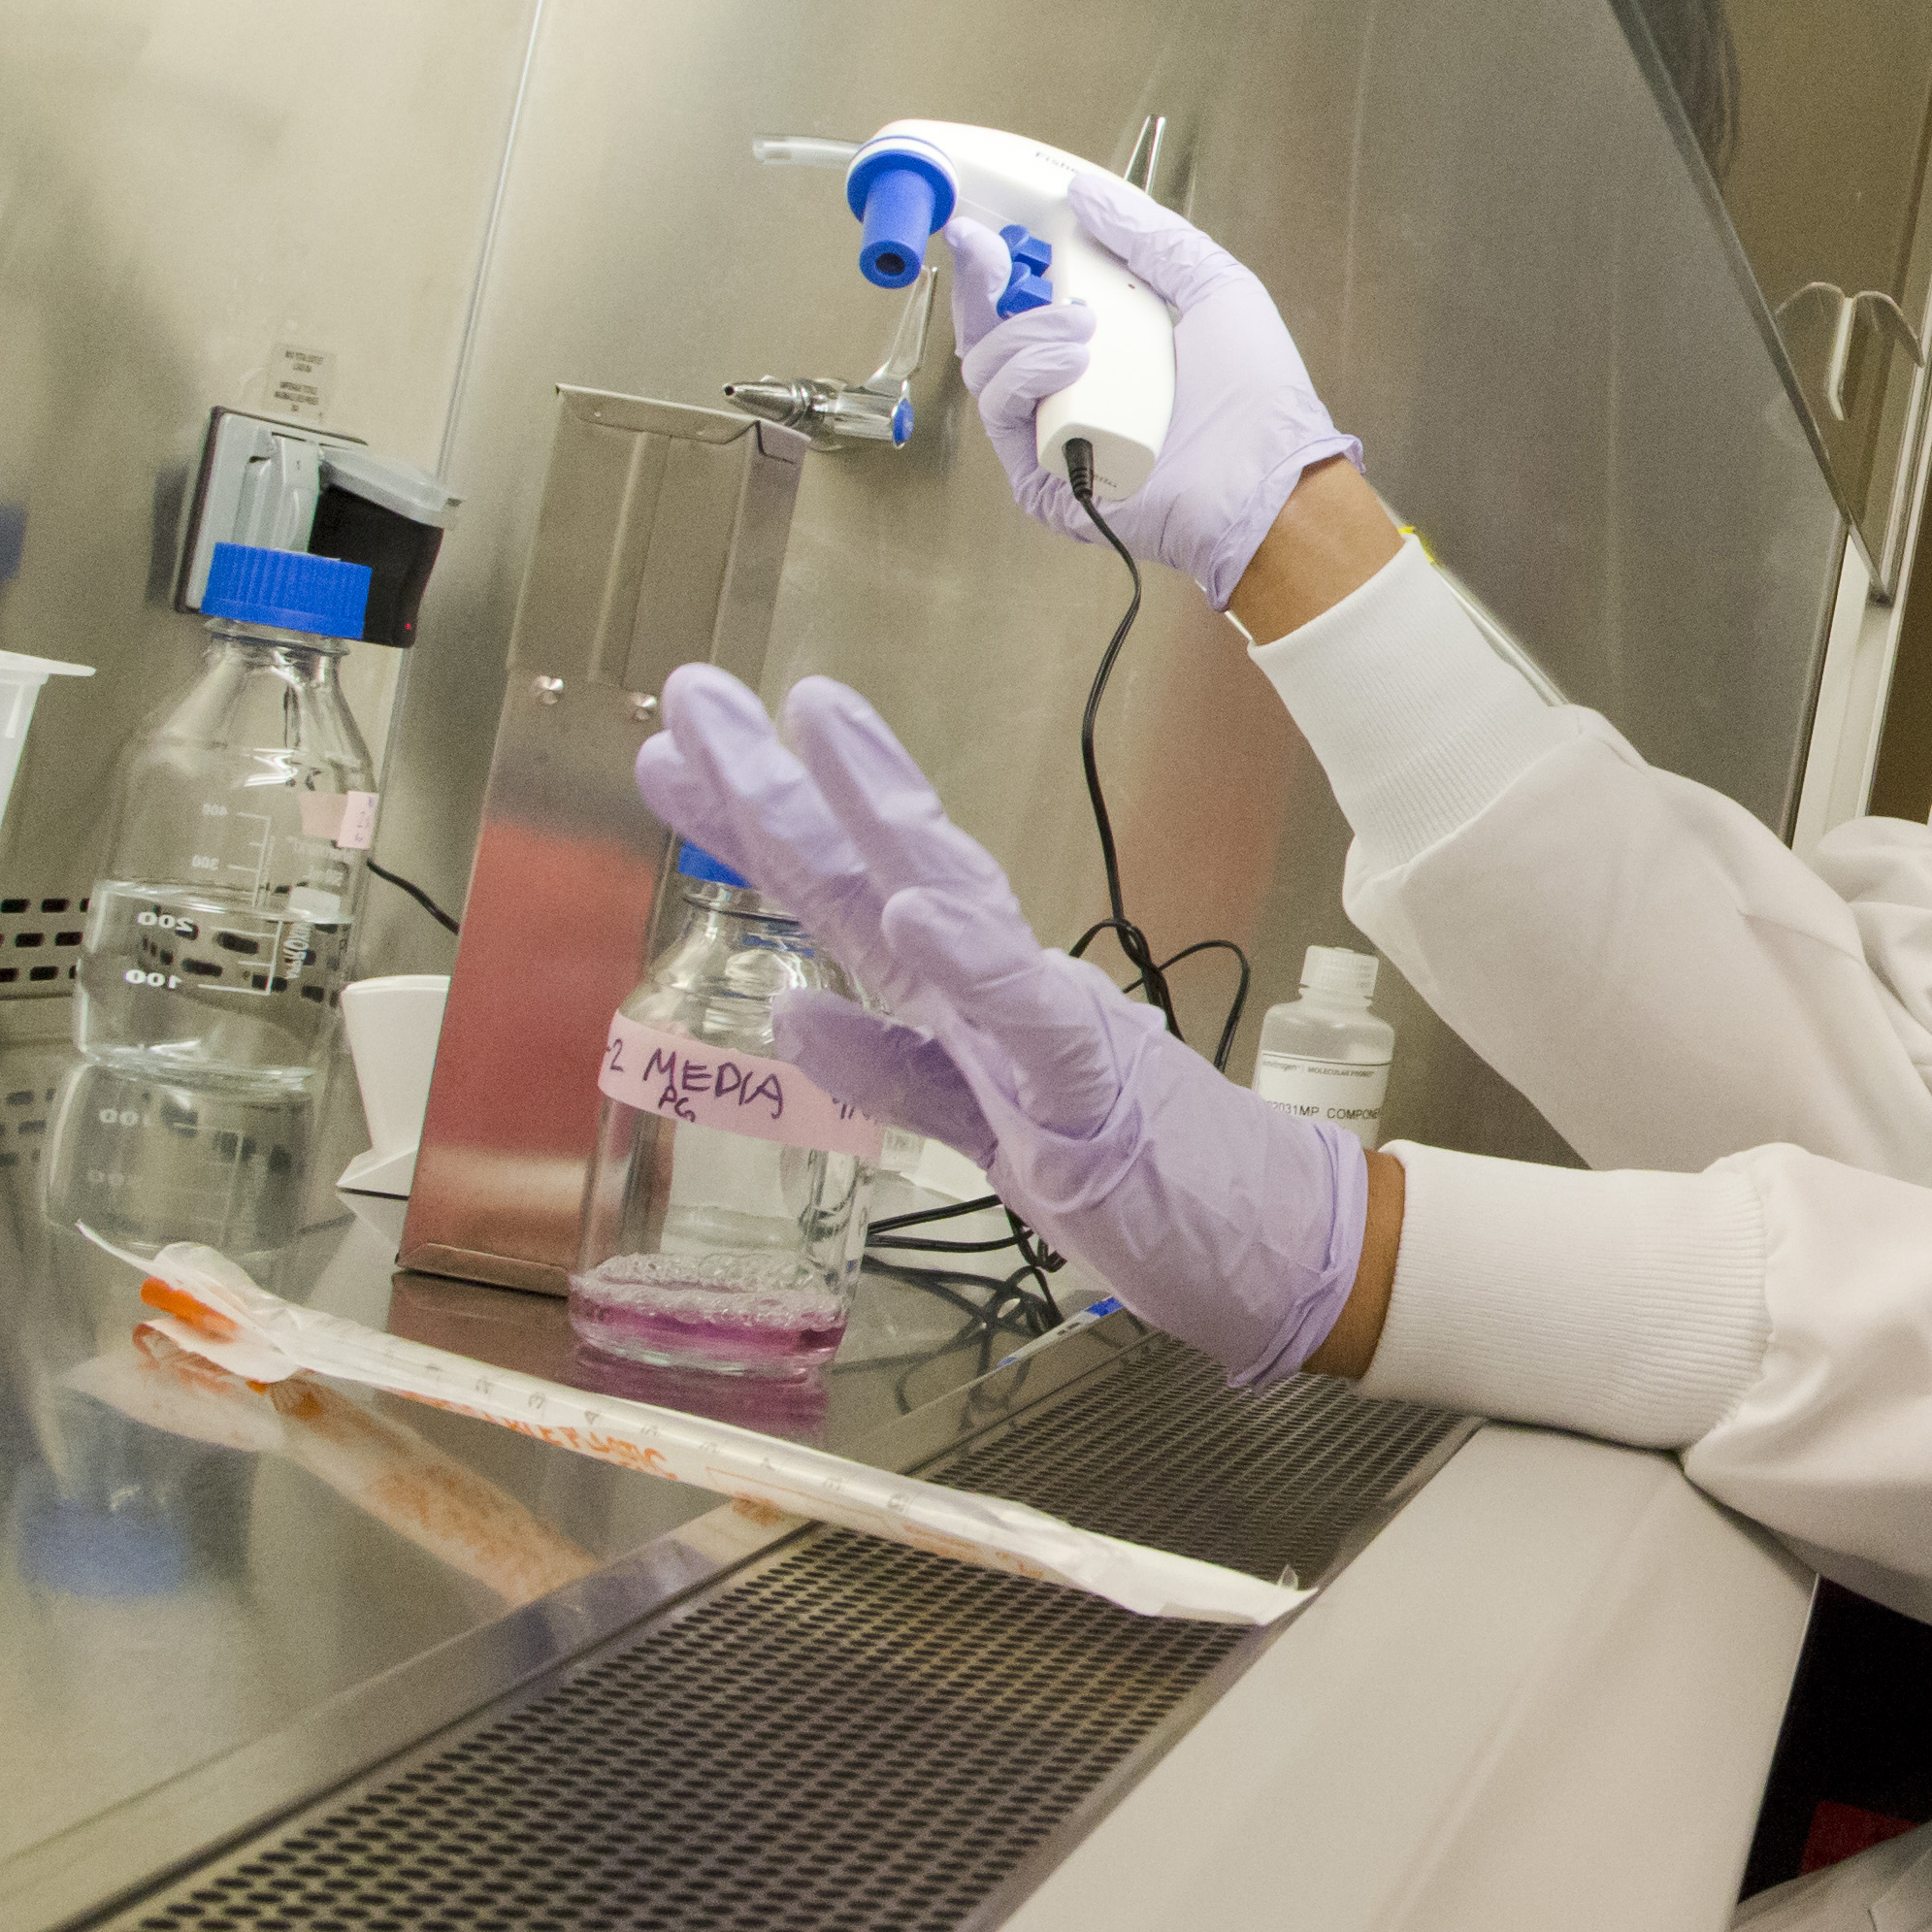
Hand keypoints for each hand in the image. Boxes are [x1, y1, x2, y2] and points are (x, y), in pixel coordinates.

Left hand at [632, 667, 1367, 1381]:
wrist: (1260, 1241)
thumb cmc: (1134, 1174)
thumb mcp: (979, 1127)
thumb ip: (888, 1069)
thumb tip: (784, 1013)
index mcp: (954, 1000)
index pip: (838, 894)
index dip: (754, 822)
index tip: (671, 747)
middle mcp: (991, 988)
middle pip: (873, 871)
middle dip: (780, 781)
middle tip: (694, 690)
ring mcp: (1043, 1028)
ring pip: (953, 902)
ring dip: (883, 815)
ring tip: (815, 726)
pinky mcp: (1095, 1091)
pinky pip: (1029, 1020)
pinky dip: (973, 963)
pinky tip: (916, 913)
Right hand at [947, 172, 1356, 607]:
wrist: (1267, 476)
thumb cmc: (1257, 395)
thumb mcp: (1210, 285)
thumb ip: (1149, 235)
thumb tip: (1085, 194)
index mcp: (1112, 348)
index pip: (1032, 301)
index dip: (1003, 261)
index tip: (986, 222)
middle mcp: (1076, 391)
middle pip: (993, 331)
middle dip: (983, 281)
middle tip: (987, 245)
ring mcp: (1055, 434)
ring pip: (990, 365)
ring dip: (1026, 330)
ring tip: (1083, 328)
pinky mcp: (1043, 477)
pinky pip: (1002, 411)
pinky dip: (1027, 374)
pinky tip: (1073, 362)